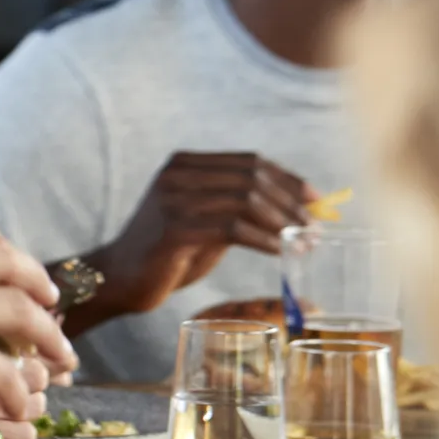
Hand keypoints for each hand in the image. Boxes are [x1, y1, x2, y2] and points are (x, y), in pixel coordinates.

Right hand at [78, 152, 316, 325]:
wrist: (121, 278)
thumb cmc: (168, 253)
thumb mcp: (204, 220)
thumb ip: (237, 208)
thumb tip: (296, 209)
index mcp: (185, 163)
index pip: (250, 160)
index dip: (288, 178)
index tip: (317, 200)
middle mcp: (178, 173)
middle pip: (252, 177)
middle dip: (291, 202)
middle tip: (315, 227)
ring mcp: (174, 199)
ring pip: (246, 199)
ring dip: (282, 222)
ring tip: (304, 242)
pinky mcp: (175, 228)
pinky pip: (233, 228)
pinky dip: (264, 239)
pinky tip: (281, 252)